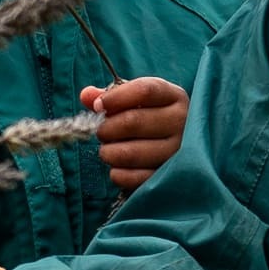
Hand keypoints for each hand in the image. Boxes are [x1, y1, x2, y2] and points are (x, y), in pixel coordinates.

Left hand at [81, 76, 188, 194]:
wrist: (182, 145)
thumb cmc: (151, 116)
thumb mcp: (137, 99)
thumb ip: (111, 95)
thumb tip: (87, 96)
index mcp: (174, 96)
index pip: (144, 91)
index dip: (115, 98)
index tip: (98, 106)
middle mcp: (181, 123)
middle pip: (132, 121)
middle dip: (106, 128)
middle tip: (102, 132)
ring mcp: (177, 152)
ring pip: (129, 153)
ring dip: (108, 152)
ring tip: (108, 150)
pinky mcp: (168, 177)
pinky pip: (132, 177)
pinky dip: (117, 173)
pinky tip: (117, 167)